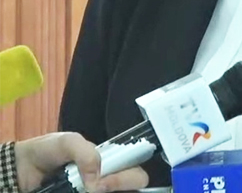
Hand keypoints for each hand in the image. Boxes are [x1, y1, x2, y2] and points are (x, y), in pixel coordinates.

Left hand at [14, 132, 148, 192]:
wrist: (18, 171)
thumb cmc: (44, 152)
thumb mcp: (66, 142)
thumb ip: (86, 152)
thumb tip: (98, 179)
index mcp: (109, 161)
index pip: (135, 169)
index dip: (129, 175)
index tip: (107, 181)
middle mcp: (107, 179)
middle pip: (133, 185)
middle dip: (120, 184)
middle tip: (96, 188)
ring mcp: (97, 191)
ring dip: (110, 192)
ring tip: (87, 192)